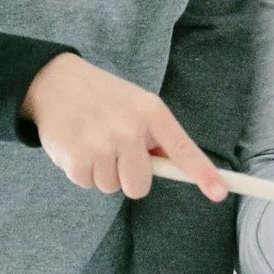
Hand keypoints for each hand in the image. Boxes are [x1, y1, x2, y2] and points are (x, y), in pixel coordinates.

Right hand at [22, 53, 226, 200]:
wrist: (53, 81)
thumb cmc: (102, 97)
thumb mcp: (134, 105)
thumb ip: (154, 136)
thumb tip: (172, 168)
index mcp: (150, 112)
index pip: (182, 150)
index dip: (203, 174)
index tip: (219, 193)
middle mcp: (129, 128)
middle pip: (140, 186)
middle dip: (127, 176)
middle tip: (113, 152)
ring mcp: (102, 144)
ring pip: (111, 186)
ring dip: (100, 172)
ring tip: (90, 141)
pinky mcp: (76, 157)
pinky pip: (86, 184)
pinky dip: (80, 171)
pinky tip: (75, 145)